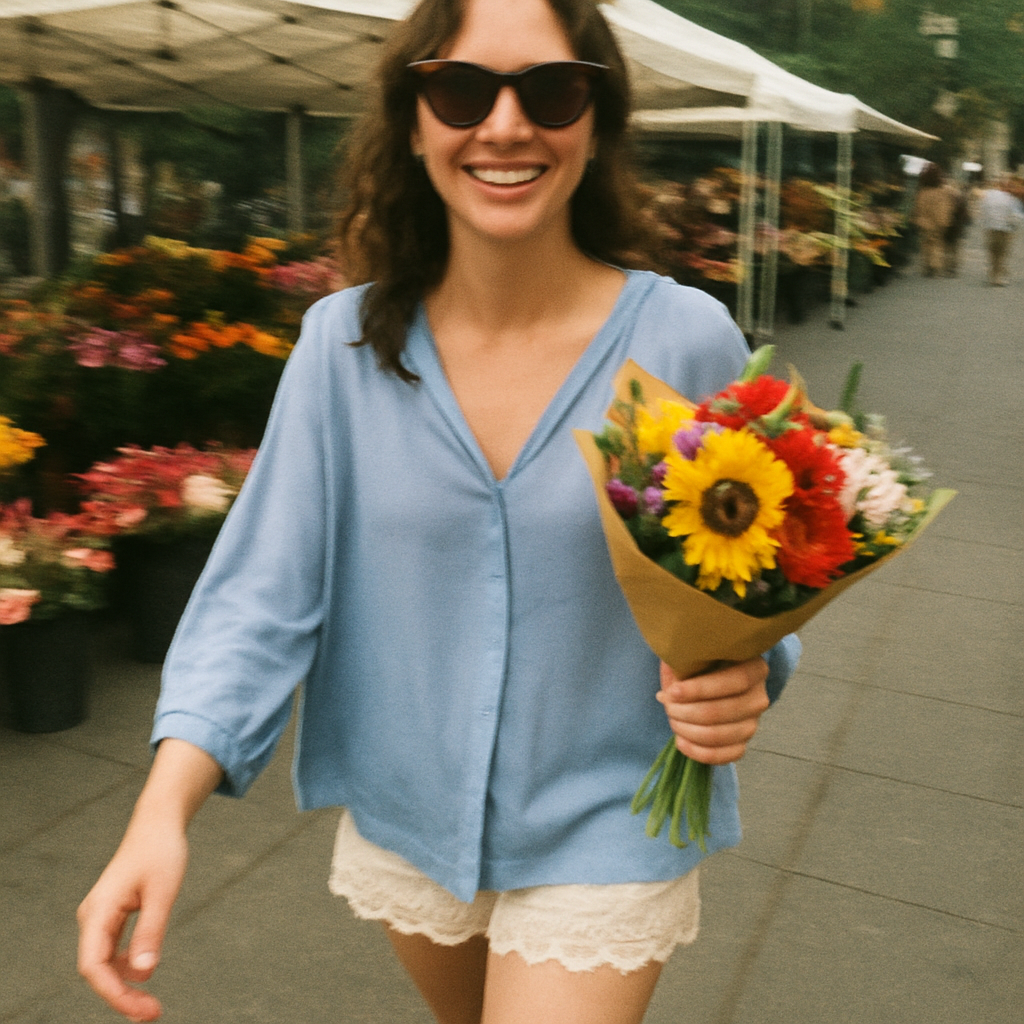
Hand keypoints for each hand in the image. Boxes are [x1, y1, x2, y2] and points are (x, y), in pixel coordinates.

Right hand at [76, 819, 187, 1020]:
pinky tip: (145, 977)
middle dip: (121, 996)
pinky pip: (111, 952)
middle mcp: (93, 916)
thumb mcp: (163, 891)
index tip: (141, 1010)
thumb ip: (151, 930)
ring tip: (151, 1004)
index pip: (93, 966)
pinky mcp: (111, 916)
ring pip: (103, 964)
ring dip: (124, 986)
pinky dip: (126, 968)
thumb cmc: (161, 852)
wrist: (158, 824)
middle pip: (97, 970)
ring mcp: (100, 917)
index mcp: (98, 910)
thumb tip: (143, 974)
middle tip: (153, 1013)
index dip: (114, 994)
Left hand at [656, 658, 769, 764]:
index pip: (735, 681)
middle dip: (686, 711)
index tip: (674, 691)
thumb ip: (684, 665)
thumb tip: (667, 694)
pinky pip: (723, 756)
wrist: (713, 683)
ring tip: (672, 719)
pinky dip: (697, 752)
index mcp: (755, 669)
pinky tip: (680, 740)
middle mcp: (759, 698)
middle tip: (668, 706)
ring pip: (718, 735)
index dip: (701, 689)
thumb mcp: (696, 657)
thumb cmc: (703, 665)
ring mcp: (753, 724)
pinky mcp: (743, 744)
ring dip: (687, 730)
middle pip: (721, 711)